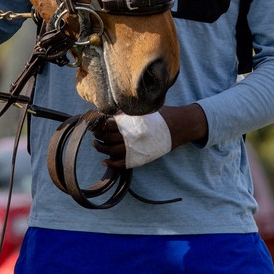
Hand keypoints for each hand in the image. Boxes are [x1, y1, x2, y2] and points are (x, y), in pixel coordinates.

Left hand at [91, 104, 207, 168]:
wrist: (180, 126)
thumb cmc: (161, 115)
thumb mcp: (142, 110)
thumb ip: (126, 112)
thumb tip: (108, 114)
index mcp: (130, 122)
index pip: (107, 124)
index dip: (98, 124)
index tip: (93, 123)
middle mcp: (131, 136)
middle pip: (107, 138)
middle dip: (98, 136)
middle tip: (93, 133)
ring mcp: (135, 148)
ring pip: (111, 151)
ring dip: (101, 148)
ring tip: (95, 144)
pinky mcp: (141, 157)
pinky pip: (122, 163)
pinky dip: (112, 164)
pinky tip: (105, 161)